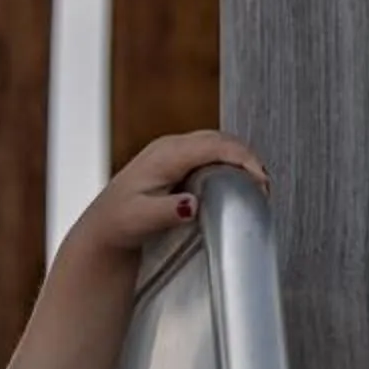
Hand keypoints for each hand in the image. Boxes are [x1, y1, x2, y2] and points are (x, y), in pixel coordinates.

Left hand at [68, 130, 269, 261]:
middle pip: (221, 141)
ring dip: (240, 160)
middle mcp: (171, 147)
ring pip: (218, 145)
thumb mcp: (139, 221)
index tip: (261, 180)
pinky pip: (211, 153)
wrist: (104, 228)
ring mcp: (174, 151)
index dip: (243, 159)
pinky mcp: (177, 160)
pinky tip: (238, 181)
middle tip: (264, 186)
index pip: (214, 146)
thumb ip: (167, 212)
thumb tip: (192, 205)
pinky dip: (229, 163)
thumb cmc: (118, 225)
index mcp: (165, 155)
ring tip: (257, 185)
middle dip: (247, 158)